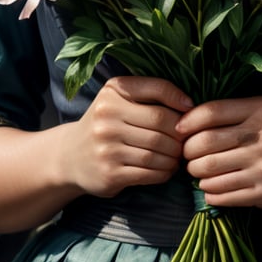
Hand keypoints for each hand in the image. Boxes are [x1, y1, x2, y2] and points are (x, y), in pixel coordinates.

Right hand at [65, 76, 192, 197]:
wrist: (70, 156)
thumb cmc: (106, 123)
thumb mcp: (119, 98)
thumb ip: (149, 94)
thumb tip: (189, 106)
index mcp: (113, 92)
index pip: (156, 88)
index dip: (178, 98)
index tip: (191, 108)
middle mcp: (107, 116)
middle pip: (161, 123)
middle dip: (180, 133)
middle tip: (186, 139)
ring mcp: (107, 147)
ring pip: (157, 151)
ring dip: (174, 156)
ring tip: (178, 156)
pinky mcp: (109, 173)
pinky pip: (149, 173)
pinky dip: (164, 172)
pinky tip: (166, 169)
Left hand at [176, 96, 261, 212]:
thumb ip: (232, 112)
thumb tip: (187, 123)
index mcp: (259, 110)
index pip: (212, 112)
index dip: (189, 122)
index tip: (179, 130)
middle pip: (206, 144)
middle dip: (188, 153)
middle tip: (187, 157)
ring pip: (211, 173)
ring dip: (197, 175)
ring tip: (198, 173)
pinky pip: (224, 195)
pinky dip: (210, 193)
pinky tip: (211, 189)